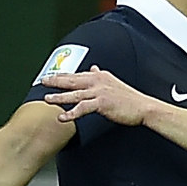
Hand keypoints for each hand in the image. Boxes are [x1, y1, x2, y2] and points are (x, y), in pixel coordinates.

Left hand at [41, 66, 157, 125]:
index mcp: (100, 76)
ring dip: (60, 97)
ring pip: (75, 94)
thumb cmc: (130, 99)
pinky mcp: (102, 103)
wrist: (143, 107)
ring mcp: (99, 92)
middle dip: (56, 81)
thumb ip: (101, 75)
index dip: (62, 75)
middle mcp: (98, 82)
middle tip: (43, 81)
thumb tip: (93, 69)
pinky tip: (63, 117)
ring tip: (47, 99)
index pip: (77, 74)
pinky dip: (71, 113)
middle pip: (72, 80)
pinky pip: (82, 108)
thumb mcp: (114, 83)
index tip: (51, 76)